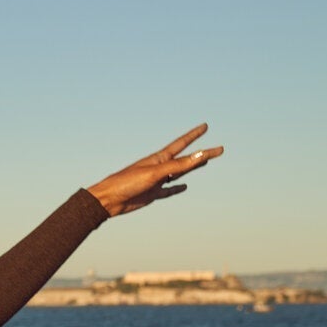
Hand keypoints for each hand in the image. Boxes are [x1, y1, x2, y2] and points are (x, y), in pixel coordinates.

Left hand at [86, 124, 223, 216]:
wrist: (107, 200)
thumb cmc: (127, 182)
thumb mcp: (155, 173)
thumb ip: (179, 165)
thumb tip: (201, 155)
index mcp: (159, 159)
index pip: (182, 144)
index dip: (194, 135)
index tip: (205, 126)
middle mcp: (159, 168)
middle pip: (186, 160)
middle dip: (202, 154)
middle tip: (218, 150)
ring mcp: (156, 181)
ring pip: (180, 174)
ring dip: (193, 168)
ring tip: (205, 162)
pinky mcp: (152, 194)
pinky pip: (169, 191)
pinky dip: (177, 189)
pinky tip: (184, 187)